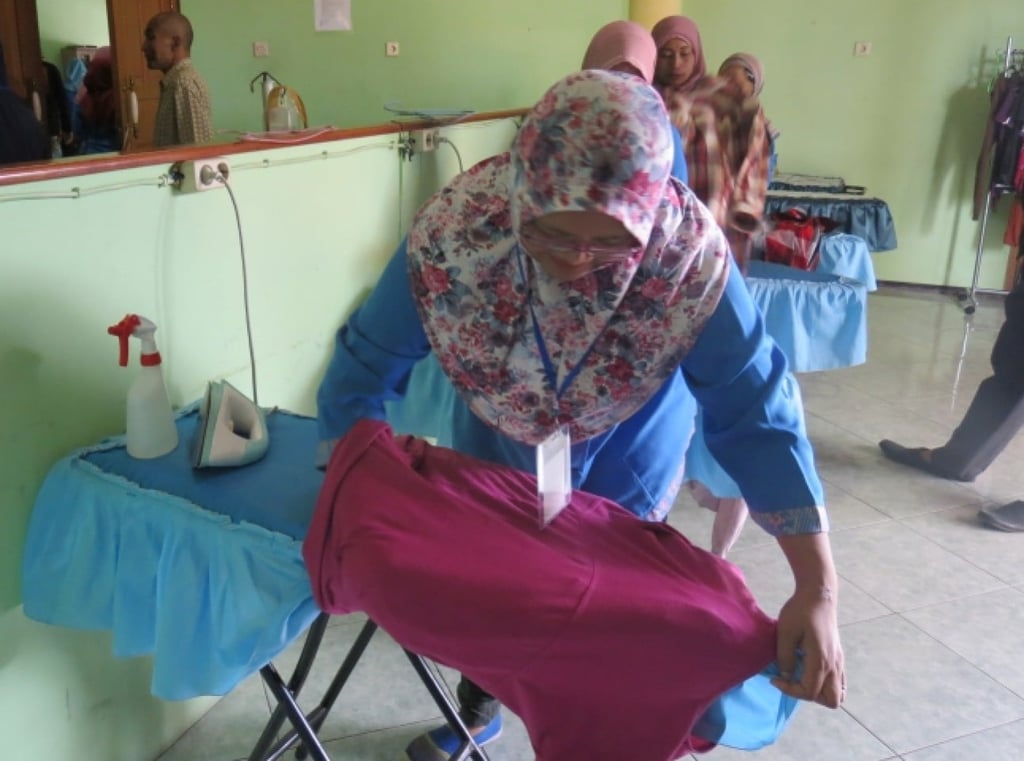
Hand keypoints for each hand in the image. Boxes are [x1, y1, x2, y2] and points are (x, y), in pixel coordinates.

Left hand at [771, 584, 844, 707]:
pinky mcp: (839, 657)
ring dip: (819, 693)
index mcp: (821, 660)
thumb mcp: (785, 632)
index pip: (810, 692)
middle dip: (808, 696)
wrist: (819, 596)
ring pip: (838, 694)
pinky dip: (826, 685)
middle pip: (831, 700)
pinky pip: (839, 683)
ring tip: (801, 678)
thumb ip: (785, 657)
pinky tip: (810, 672)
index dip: (790, 691)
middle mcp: (834, 665)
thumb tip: (786, 675)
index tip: (775, 678)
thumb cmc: (800, 610)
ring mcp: (839, 662)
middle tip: (792, 681)